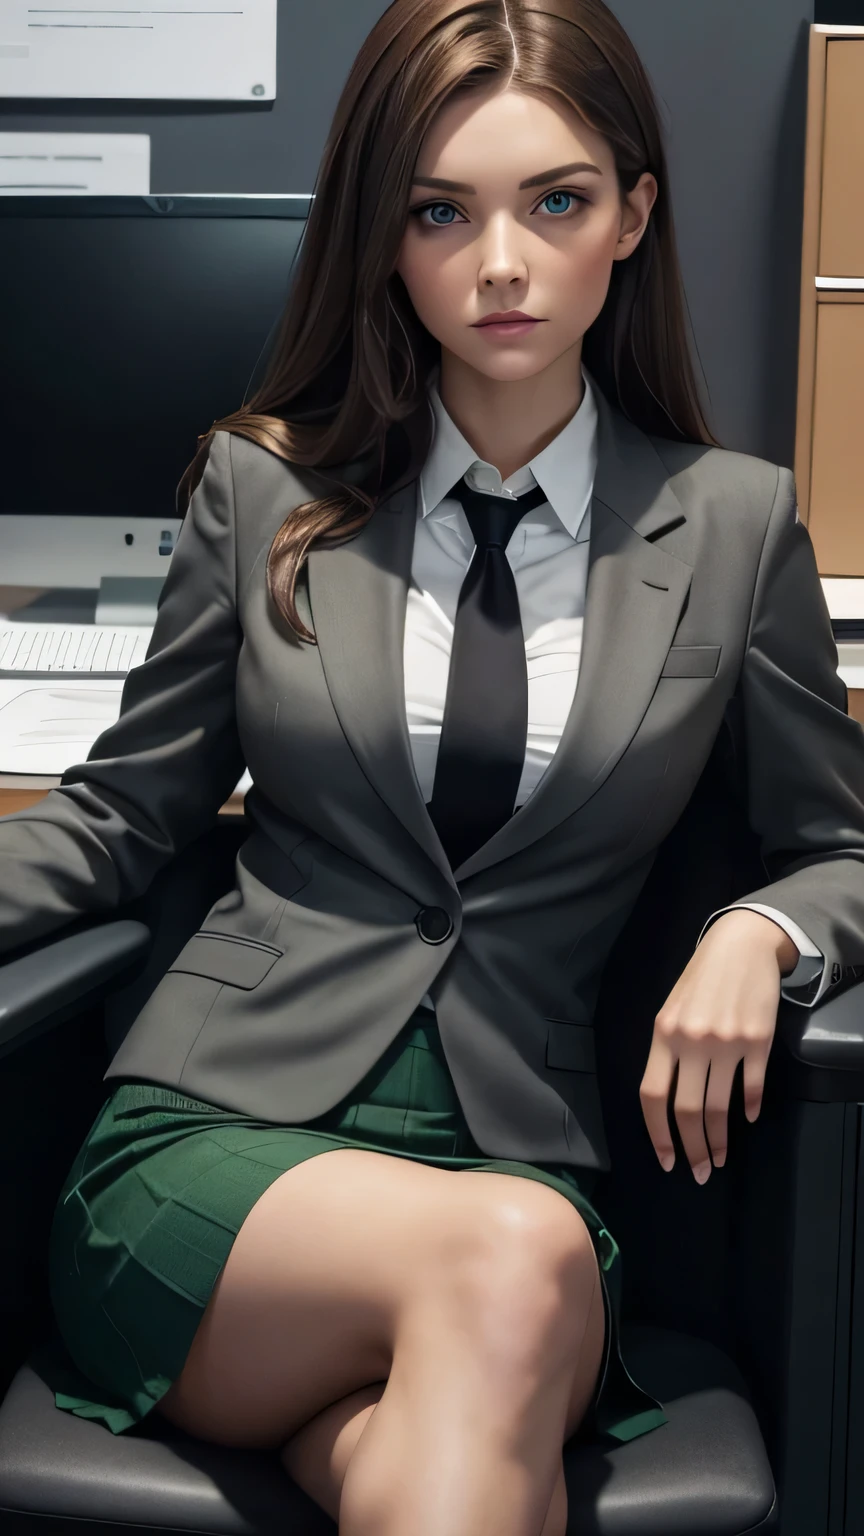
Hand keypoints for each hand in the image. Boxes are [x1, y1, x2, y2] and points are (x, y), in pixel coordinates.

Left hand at [639, 910, 792, 1183]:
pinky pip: (751, 1086)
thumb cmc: (699, 981)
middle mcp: (692, 1041)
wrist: (739, 945)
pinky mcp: (757, 1041)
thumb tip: (668, 1101)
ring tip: (720, 1158)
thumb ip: (667, 1052)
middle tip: (699, 1172)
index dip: (658, 1134)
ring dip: (719, 1140)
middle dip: (692, 1149)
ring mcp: (726, 1042)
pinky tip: (747, 1120)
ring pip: (720, 1106)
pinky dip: (749, 1108)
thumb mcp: (671, 1011)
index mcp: (663, 1035)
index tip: (667, 1161)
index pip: (652, 1095)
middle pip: (688, 1110)